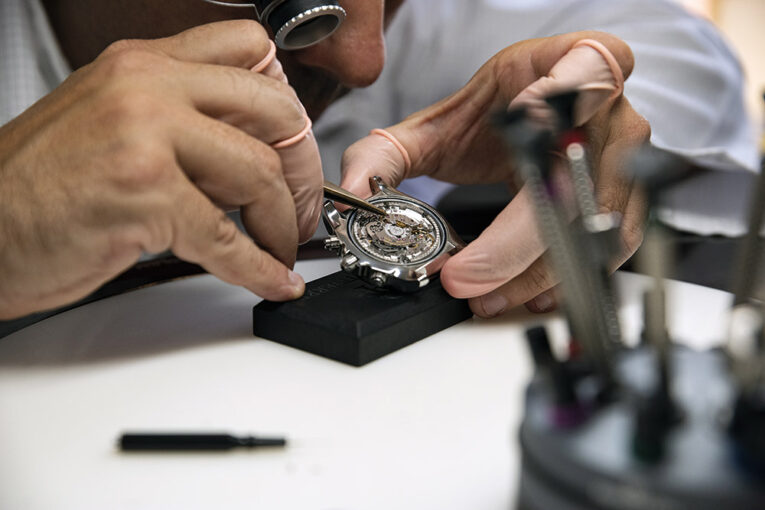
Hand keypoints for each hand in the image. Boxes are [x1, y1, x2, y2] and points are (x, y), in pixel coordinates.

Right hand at [0, 20, 322, 319]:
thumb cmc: (42, 186)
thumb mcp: (113, 123)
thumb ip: (181, 121)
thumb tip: (253, 150)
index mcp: (142, 63)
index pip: (250, 51)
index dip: (284, 106)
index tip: (291, 149)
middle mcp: (146, 86)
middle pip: (272, 110)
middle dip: (300, 169)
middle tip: (299, 206)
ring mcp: (144, 135)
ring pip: (258, 172)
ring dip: (281, 223)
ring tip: (279, 248)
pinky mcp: (143, 192)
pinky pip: (228, 237)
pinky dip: (259, 267)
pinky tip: (271, 279)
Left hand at [341, 31, 648, 317]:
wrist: (537, 113)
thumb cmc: (499, 109)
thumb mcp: (440, 122)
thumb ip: (387, 153)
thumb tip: (350, 194)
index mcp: (575, 65)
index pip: (576, 88)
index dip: (542, 124)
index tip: (488, 196)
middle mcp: (611, 112)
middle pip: (573, 187)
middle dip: (513, 248)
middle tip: (465, 279)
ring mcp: (626, 158)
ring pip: (594, 228)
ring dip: (537, 274)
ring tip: (487, 296)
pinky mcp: (626, 199)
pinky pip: (608, 250)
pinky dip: (566, 278)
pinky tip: (527, 294)